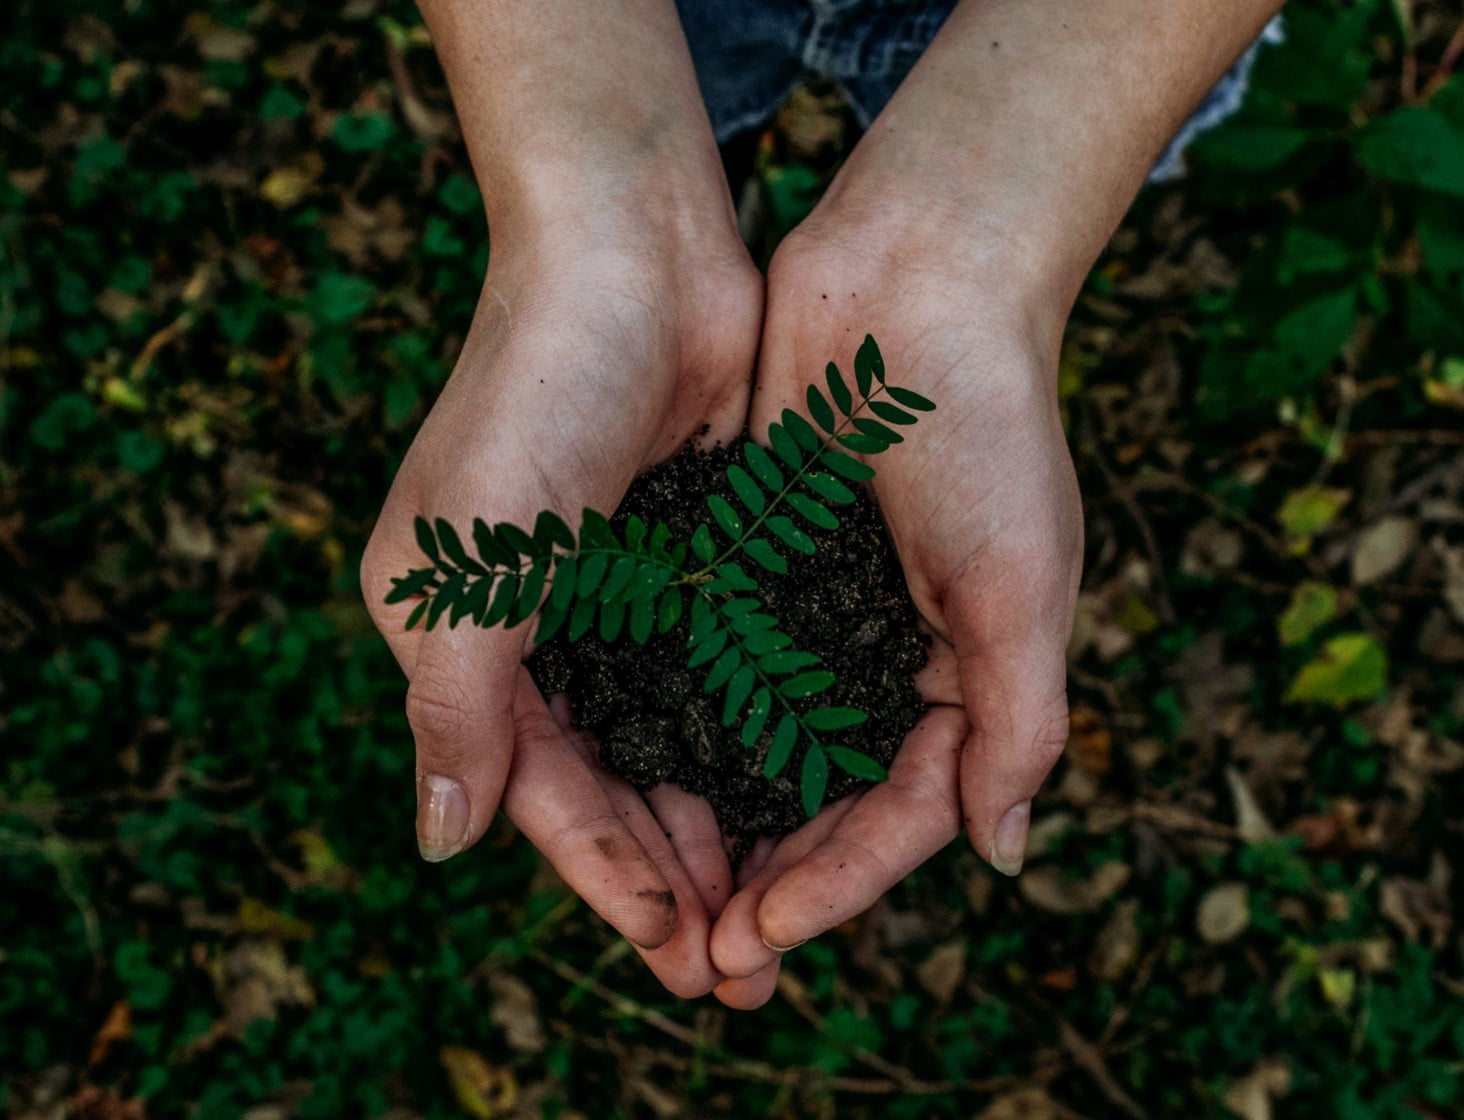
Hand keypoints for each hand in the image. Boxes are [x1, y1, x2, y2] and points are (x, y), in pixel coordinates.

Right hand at [361, 228, 761, 996]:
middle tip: (739, 968)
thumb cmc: (534, 396)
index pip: (537, 787)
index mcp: (463, 636)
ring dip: (718, 826)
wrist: (631, 254)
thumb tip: (440, 844)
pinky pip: (722, 676)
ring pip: (672, 743)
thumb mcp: (470, 564)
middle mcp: (539, 628)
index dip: (604, 873)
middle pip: (610, 782)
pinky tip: (799, 800)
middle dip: (670, 875)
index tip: (674, 947)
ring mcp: (620, 596)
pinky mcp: (692, 561)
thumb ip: (455, 707)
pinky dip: (752, 741)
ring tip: (776, 912)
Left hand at [707, 214, 1082, 1007]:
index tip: (766, 934)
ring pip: (756, 748)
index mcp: (961, 675)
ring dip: (715, 825)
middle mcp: (882, 657)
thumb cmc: (988, 426)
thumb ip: (1019, 721)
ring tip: (660, 898)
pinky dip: (678, 724)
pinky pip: (710, 663)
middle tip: (703, 958)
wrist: (915, 279)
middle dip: (769, 880)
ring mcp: (811, 613)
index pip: (901, 813)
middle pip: (821, 801)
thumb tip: (1002, 854)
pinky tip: (629, 775)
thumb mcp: (1023, 582)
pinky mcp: (749, 563)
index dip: (839, 883)